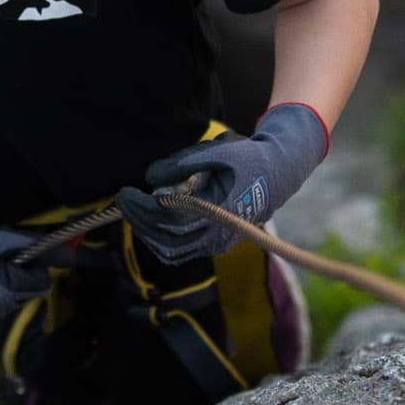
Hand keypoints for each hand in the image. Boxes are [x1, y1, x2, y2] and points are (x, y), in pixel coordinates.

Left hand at [115, 104, 329, 265]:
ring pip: (172, 251)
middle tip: (123, 198)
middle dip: (139, 219)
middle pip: (166, 238)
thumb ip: (183, 162)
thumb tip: (150, 177)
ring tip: (134, 210)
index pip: (170, 217)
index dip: (142, 208)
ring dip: (148, 232)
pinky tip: (149, 222)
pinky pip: (182, 252)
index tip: (125, 192)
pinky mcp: (216, 245)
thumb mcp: (218, 151)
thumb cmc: (249, 158)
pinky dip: (160, 241)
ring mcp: (218, 243)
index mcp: (220, 210)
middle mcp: (219, 234)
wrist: (280, 173)